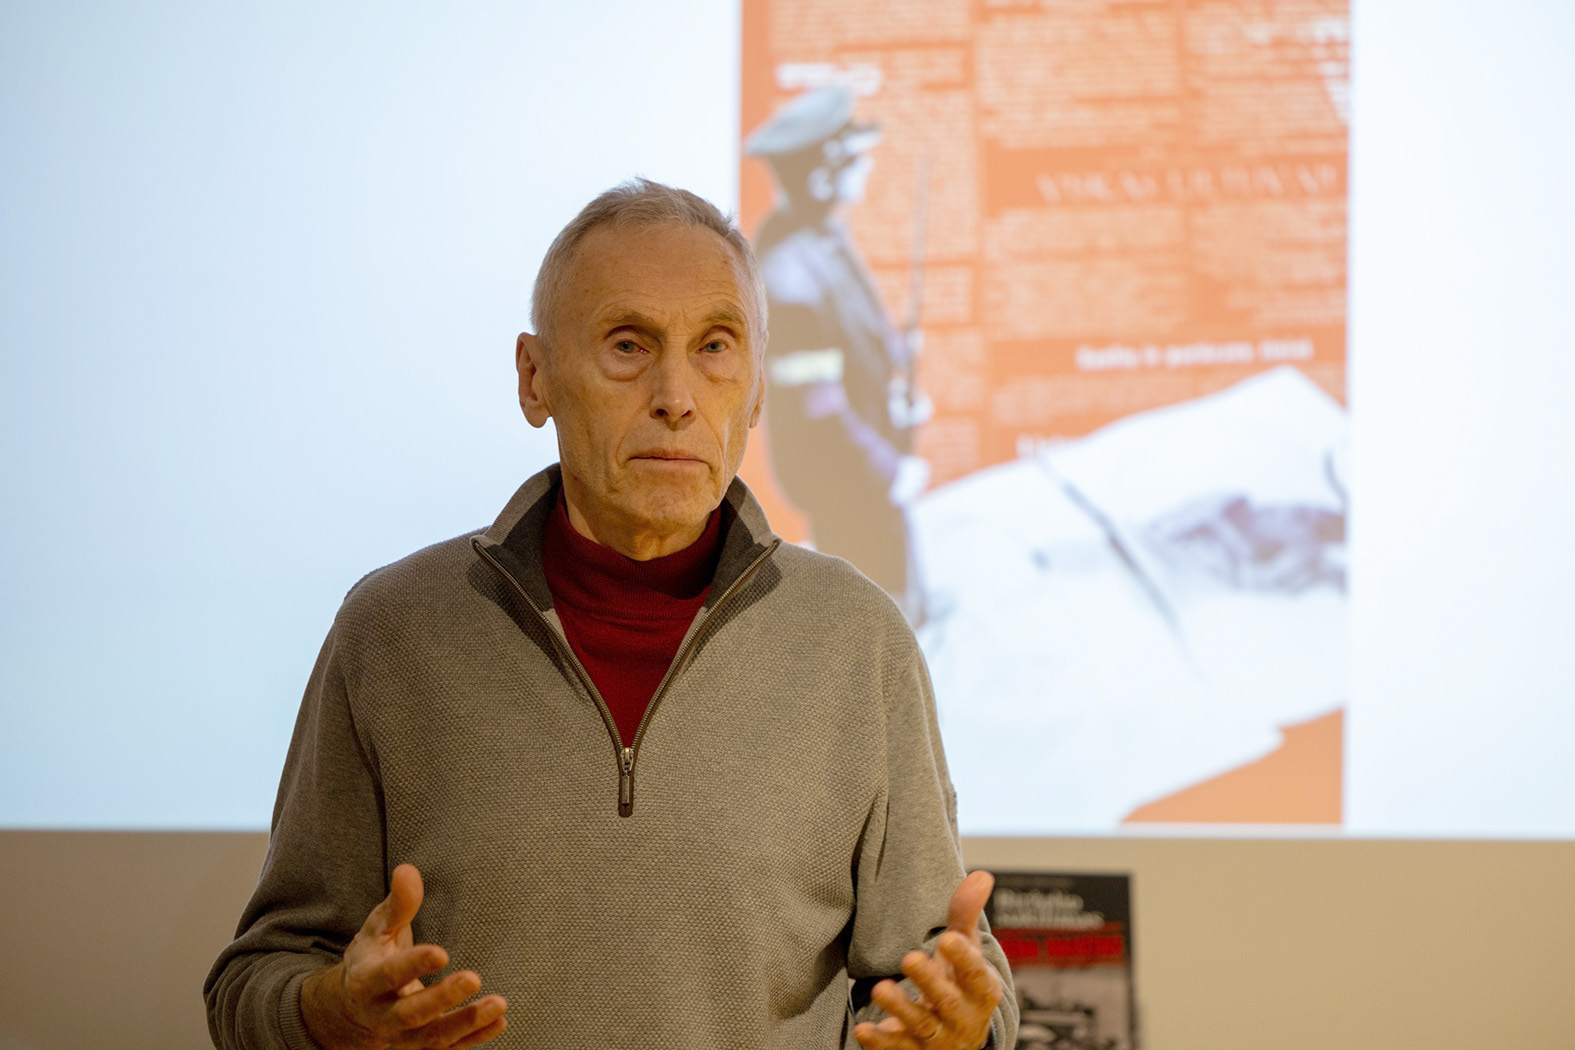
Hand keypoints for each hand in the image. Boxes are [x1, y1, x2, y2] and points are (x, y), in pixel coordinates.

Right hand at [299, 864, 507, 1049]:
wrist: (353, 1005)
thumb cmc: (372, 956)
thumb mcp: (377, 928)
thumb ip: (397, 904)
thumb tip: (408, 870)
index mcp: (365, 981)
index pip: (387, 976)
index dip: (413, 965)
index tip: (442, 952)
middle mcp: (382, 1015)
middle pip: (410, 1014)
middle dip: (441, 999)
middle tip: (473, 977)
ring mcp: (402, 1036)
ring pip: (432, 1038)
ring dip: (465, 1024)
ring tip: (498, 1004)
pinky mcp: (421, 1044)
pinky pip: (447, 1049)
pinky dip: (473, 1039)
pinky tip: (499, 1022)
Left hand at [853, 870, 1003, 1049]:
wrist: (958, 1037)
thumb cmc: (959, 983)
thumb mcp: (966, 951)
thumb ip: (966, 916)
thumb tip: (980, 875)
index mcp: (980, 991)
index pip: (976, 975)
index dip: (964, 959)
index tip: (948, 938)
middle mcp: (962, 1018)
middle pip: (947, 1001)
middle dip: (929, 982)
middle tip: (909, 958)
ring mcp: (938, 1038)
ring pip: (921, 1026)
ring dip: (900, 1008)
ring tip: (879, 989)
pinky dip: (880, 1042)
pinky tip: (862, 1030)